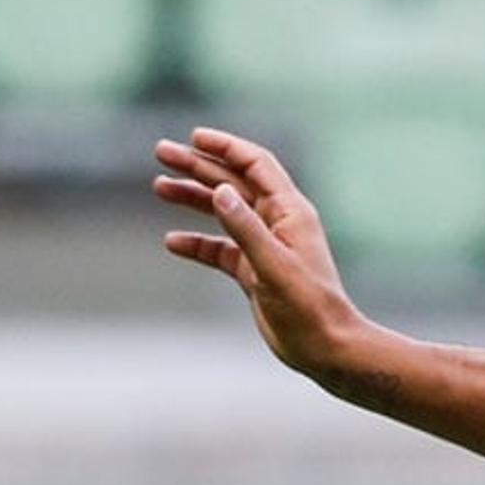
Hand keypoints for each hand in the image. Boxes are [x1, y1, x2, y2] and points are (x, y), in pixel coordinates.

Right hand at [153, 127, 360, 374]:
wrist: (325, 347)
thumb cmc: (309, 306)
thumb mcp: (273, 265)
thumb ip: (246, 228)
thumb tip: (220, 191)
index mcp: (290, 212)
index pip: (256, 165)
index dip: (226, 147)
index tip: (193, 137)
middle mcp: (278, 223)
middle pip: (234, 183)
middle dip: (198, 165)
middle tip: (161, 152)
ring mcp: (265, 247)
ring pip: (224, 212)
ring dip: (193, 197)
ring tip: (159, 186)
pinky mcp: (254, 272)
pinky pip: (220, 249)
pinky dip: (197, 243)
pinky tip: (172, 241)